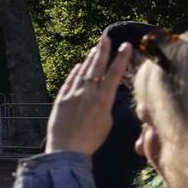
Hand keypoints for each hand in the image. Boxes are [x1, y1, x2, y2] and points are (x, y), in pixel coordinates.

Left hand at [46, 38, 131, 155]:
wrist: (67, 149)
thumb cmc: (91, 140)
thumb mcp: (106, 122)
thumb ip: (106, 104)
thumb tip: (105, 94)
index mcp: (103, 99)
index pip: (114, 73)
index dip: (120, 58)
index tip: (126, 45)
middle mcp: (88, 92)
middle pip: (97, 67)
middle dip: (103, 51)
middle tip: (106, 38)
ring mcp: (73, 94)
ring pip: (83, 71)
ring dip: (89, 59)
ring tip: (95, 48)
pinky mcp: (61, 98)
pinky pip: (70, 81)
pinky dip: (75, 72)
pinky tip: (79, 66)